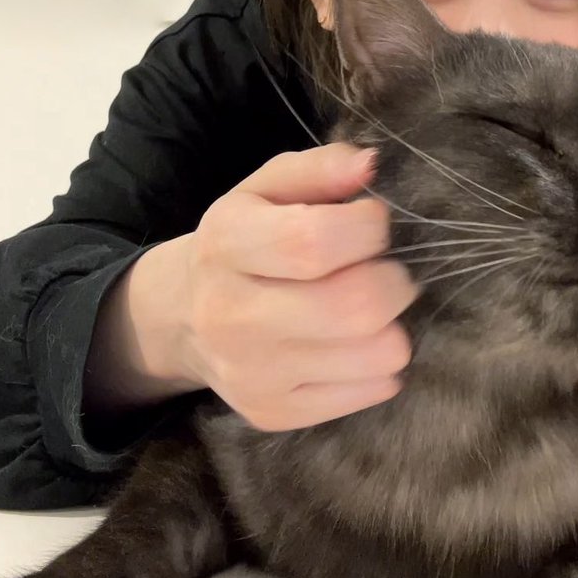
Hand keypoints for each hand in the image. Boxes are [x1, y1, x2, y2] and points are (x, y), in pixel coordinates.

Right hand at [88, 143, 416, 431]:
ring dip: (393, 324)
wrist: (183, 316)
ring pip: (374, 354)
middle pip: (354, 307)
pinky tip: (357, 342)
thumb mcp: (269, 188)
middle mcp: (230, 314)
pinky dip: (380, 364)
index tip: (374, 222)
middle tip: (387, 270)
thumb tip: (370, 165)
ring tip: (372, 306)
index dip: (368, 229)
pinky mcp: (272, 412)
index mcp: (227, 243)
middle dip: (394, 281)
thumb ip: (322, 168)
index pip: (314, 242)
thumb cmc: (247, 239)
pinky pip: (369, 392)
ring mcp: (250, 373)